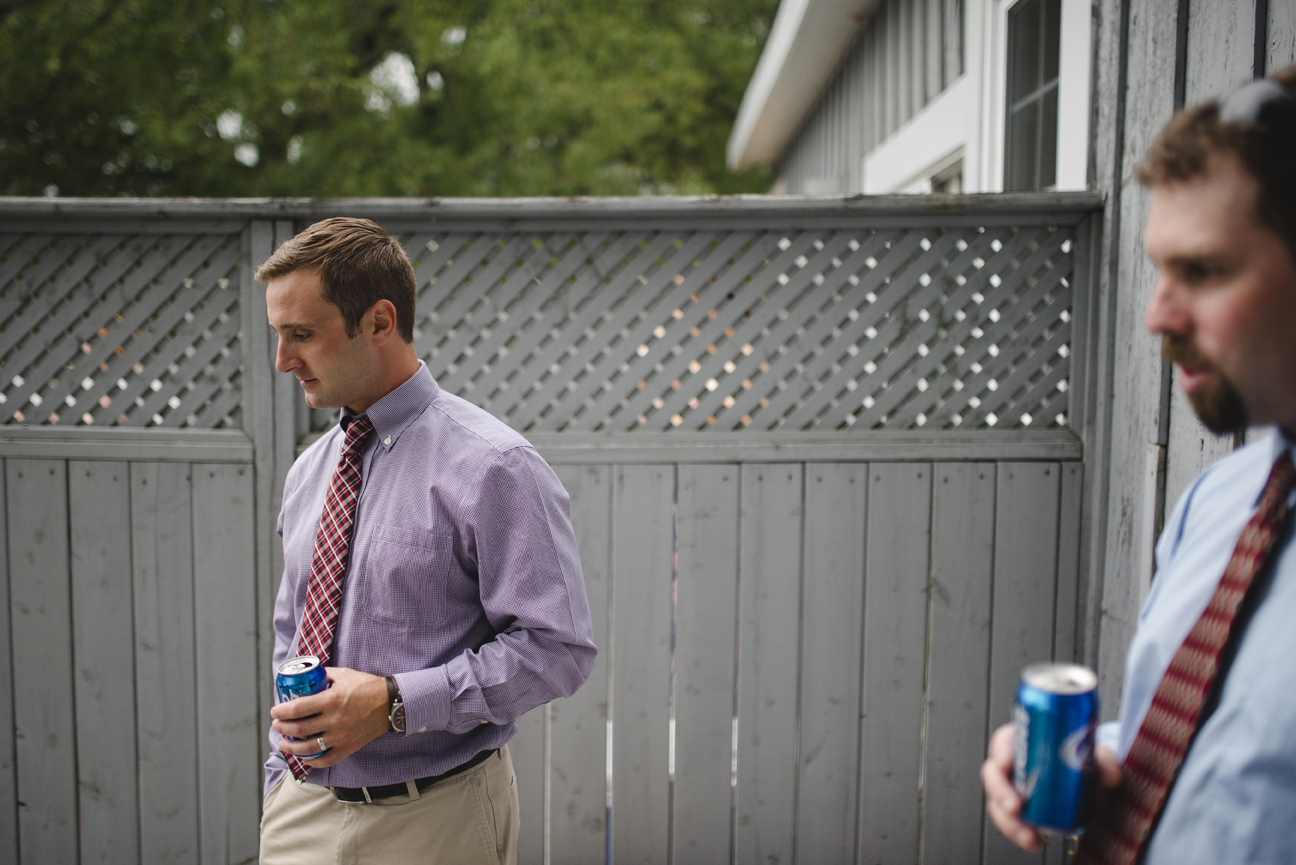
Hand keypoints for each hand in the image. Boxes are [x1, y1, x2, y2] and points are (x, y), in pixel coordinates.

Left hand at [271, 667, 390, 768]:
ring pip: (308, 748)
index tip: (275, 711)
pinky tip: (305, 757)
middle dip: (282, 727)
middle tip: (277, 724)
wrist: (390, 703)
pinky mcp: (348, 747)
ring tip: (284, 742)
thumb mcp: (344, 674)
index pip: (297, 709)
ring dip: (291, 747)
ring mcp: (340, 736)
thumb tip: (308, 676)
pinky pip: (326, 760)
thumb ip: (325, 675)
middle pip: (298, 729)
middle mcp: (334, 720)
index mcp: (331, 700)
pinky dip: (312, 762)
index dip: (281, 711)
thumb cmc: (368, 686)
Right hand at [981, 723, 1122, 851]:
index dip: (1000, 751)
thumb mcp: (1095, 757)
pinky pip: (1009, 822)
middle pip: (993, 774)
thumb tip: (1110, 772)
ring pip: (996, 802)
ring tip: (1026, 833)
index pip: (1005, 741)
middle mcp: (1015, 766)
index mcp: (1026, 743)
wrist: (1089, 788)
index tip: (1007, 763)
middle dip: (999, 791)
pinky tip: (1034, 842)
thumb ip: (1104, 760)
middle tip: (1015, 806)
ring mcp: (1014, 789)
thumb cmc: (1082, 764)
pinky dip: (1018, 834)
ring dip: (1007, 820)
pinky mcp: (1020, 811)